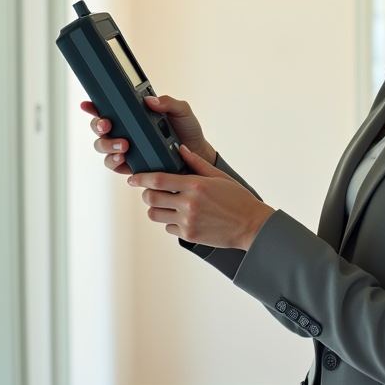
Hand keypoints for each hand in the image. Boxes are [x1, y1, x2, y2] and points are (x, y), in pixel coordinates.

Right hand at [81, 95, 216, 174]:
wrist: (197, 154)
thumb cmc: (187, 130)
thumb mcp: (181, 111)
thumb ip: (168, 103)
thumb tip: (151, 100)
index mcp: (134, 116)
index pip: (109, 109)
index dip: (94, 107)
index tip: (87, 104)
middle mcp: (126, 132)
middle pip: (100, 129)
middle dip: (98, 126)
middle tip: (107, 125)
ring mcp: (127, 150)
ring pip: (103, 148)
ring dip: (107, 146)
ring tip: (122, 146)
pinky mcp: (132, 166)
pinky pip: (115, 166)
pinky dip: (115, 162)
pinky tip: (122, 158)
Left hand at [128, 146, 275, 250]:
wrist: (251, 225)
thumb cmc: (238, 199)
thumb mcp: (219, 176)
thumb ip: (197, 163)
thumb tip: (181, 150)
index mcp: (195, 185)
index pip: (158, 180)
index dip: (141, 178)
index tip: (133, 178)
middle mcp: (189, 203)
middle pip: (151, 198)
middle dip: (145, 194)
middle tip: (150, 191)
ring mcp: (188, 221)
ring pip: (155, 214)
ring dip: (156, 208)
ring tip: (166, 204)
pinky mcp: (189, 235)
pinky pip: (168, 228)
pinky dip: (170, 222)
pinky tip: (182, 217)